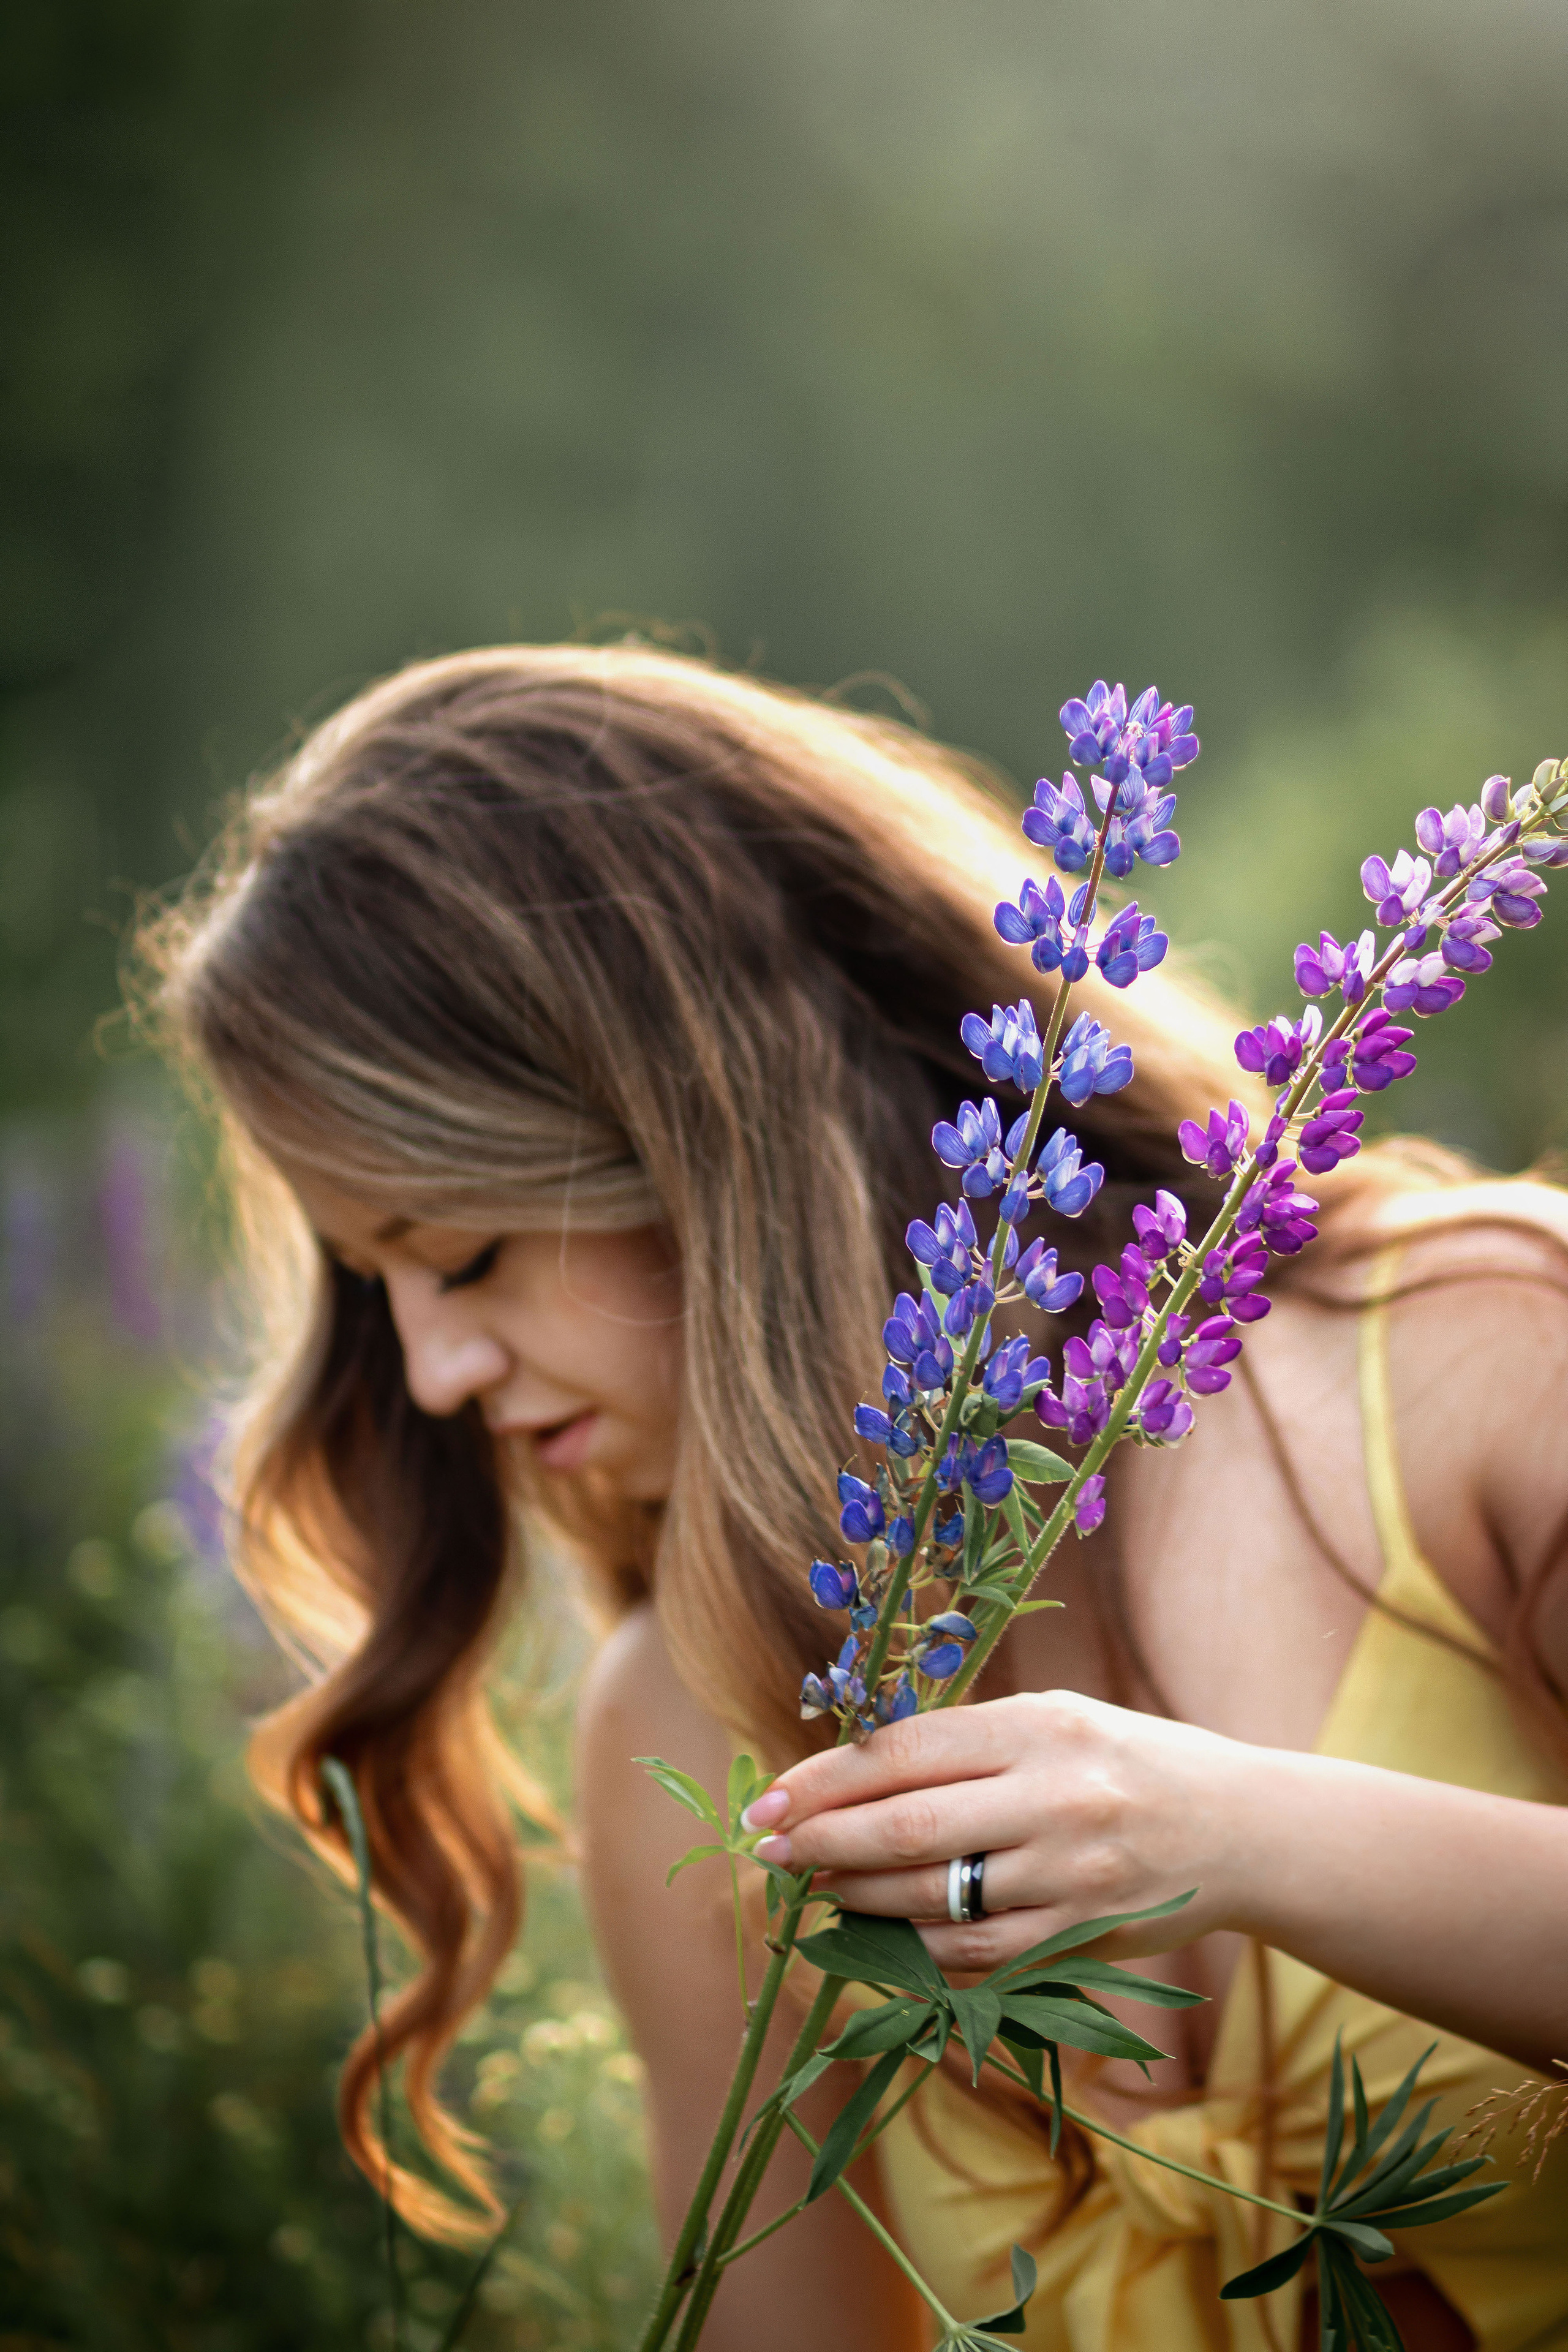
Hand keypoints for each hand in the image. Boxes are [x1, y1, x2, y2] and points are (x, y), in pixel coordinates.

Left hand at [747, 1690, 1260, 1971]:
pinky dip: (918, 1948)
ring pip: (934, 1900)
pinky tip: (884, 1934)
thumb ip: (966, 1740)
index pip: (906, 1751)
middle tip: (768, 1849)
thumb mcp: (1054, 1718)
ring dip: (859, 1899)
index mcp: (1040, 1725)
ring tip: (819, 1888)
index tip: (769, 1798)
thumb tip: (851, 1770)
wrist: (1240, 1828)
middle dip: (822, 1841)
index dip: (825, 1778)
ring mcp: (1071, 1875)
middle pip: (908, 1826)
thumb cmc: (1126, 1760)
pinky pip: (977, 1954)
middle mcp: (1056, 1797)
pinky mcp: (1083, 1936)